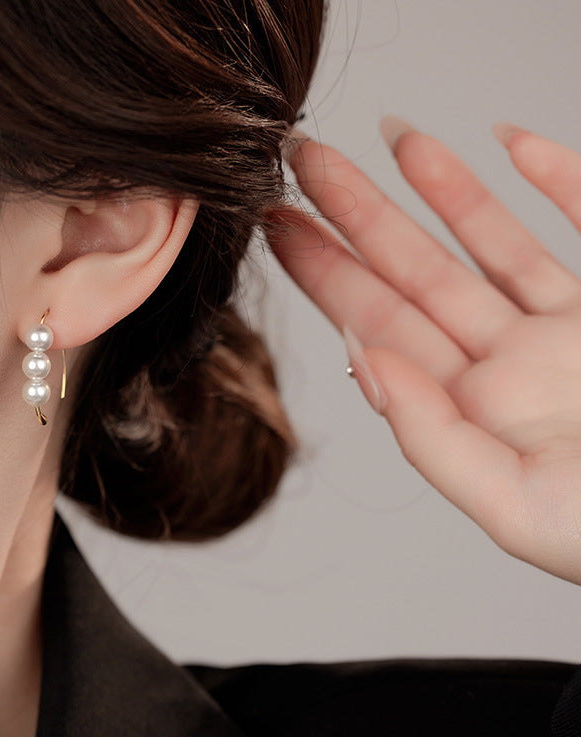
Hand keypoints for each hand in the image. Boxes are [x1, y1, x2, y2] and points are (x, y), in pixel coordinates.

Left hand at [270, 119, 580, 585]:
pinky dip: (557, 177)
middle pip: (418, 274)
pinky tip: (508, 142)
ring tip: (388, 136)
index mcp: (474, 413)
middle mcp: (512, 365)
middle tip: (302, 159)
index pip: (380, 327)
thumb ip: (433, 437)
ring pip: (491, 244)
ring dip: (441, 188)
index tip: (278, 225)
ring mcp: (569, 330)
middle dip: (358, 215)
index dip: (326, 273)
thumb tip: (365, 364)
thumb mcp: (518, 507)